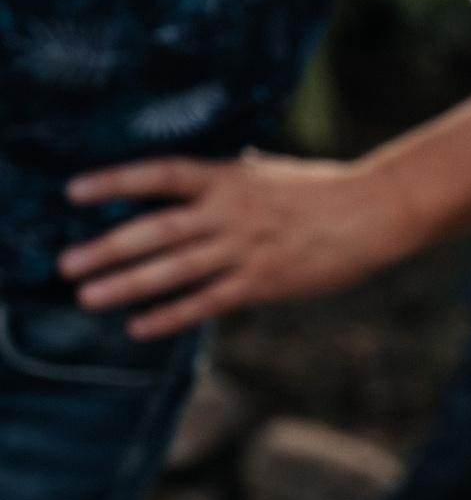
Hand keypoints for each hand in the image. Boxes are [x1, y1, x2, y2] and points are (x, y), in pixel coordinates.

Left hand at [57, 152, 403, 339]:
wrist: (376, 211)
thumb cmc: (326, 190)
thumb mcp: (268, 173)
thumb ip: (228, 182)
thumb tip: (193, 184)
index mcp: (228, 178)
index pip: (159, 174)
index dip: (115, 182)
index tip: (73, 192)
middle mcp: (229, 213)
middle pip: (156, 230)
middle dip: (107, 248)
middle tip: (66, 263)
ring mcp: (245, 250)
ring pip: (174, 269)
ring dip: (127, 284)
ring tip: (87, 296)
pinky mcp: (264, 283)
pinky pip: (208, 302)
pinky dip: (171, 315)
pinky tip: (140, 326)